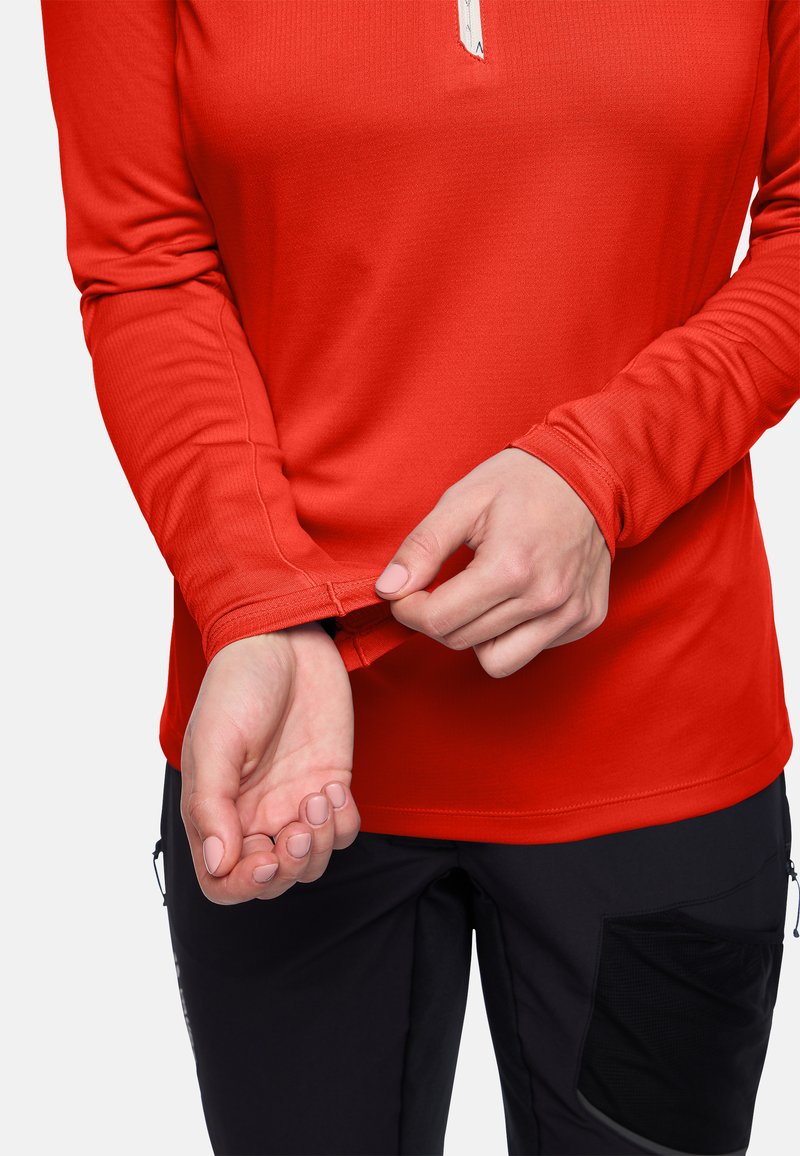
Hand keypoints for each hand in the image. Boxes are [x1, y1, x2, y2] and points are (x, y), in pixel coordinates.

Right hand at [179, 622, 359, 904]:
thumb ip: (211, 804)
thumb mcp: (214, 741)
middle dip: (289, 865)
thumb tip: (217, 863)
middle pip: (272, 880)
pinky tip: (333, 787)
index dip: (244, 884)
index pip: (222, 880)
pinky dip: (342, 823)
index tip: (266, 857)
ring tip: (318, 798)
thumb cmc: (238, 684)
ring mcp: (293, 802)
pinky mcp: (329, 784)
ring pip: (310, 862)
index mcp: (216, 810)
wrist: (284, 640)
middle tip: (298, 826)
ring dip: (319, 845)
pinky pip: (341, 831)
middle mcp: (254, 814)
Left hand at [374, 447, 611, 677]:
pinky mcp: (586, 619)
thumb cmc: (524, 481)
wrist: (591, 472)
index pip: (438, 621)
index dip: (407, 609)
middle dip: (436, 619)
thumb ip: (421, 548)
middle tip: (439, 587)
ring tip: (480, 597)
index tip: (404, 592)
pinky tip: (516, 595)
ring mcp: (571, 613)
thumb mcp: (462, 501)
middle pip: (461, 641)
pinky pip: (533, 649)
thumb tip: (388, 589)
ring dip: (476, 635)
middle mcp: (545, 598)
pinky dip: (514, 632)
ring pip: (497, 660)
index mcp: (510, 567)